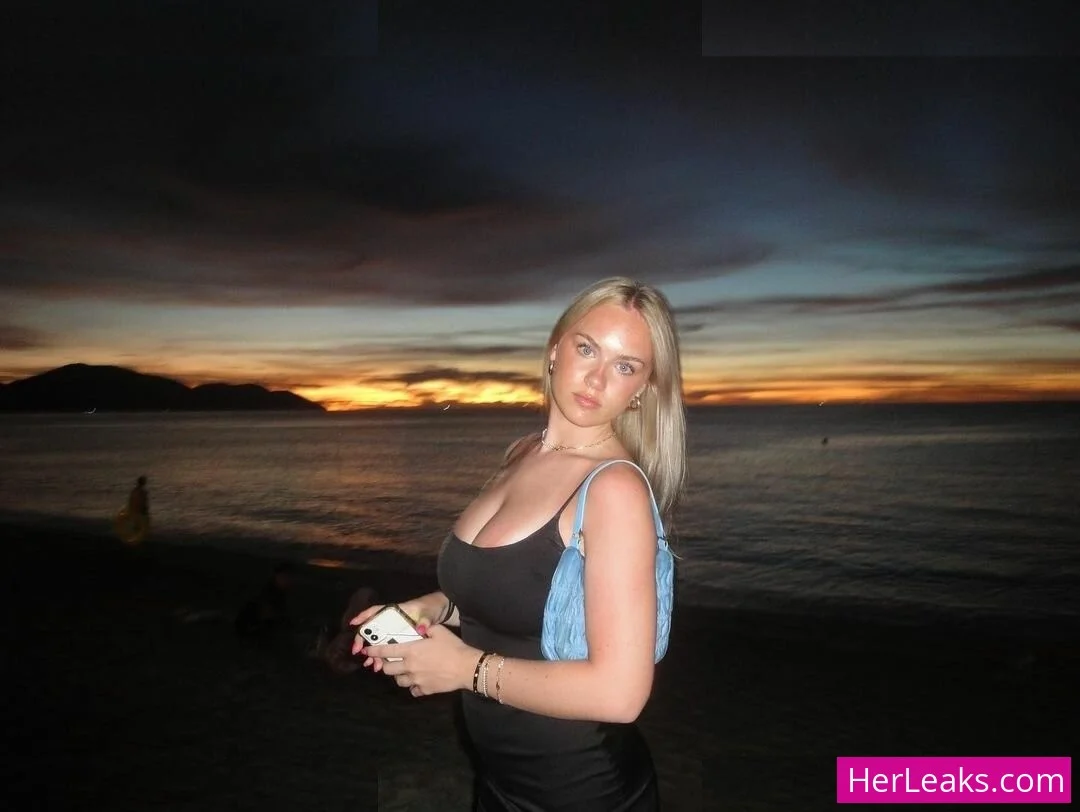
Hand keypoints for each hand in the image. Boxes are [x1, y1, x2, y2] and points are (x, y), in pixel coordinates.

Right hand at [348, 598, 429, 667]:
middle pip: (374, 630)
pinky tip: (380, 666)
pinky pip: (388, 650)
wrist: (440, 613)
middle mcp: (392, 621)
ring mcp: (395, 631)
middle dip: (365, 641)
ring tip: (372, 664)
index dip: (364, 616)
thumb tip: (421, 628)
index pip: (376, 611)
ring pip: (379, 642)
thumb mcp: (428, 612)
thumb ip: (425, 619)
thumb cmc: (430, 609)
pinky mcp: (400, 641)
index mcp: (396, 612)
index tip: (354, 624)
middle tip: (361, 652)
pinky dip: (383, 658)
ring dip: (374, 653)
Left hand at [360, 624, 477, 697]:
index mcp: (410, 651)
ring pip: (398, 681)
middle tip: (389, 660)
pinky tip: (418, 681)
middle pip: (387, 669)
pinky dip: (413, 686)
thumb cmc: (453, 647)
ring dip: (399, 675)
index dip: (374, 650)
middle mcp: (409, 667)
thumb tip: (418, 626)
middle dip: (384, 665)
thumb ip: (425, 628)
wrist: (466, 667)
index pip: (385, 651)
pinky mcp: (424, 690)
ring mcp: (416, 680)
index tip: (367, 650)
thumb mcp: (439, 631)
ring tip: (404, 670)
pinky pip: (413, 690)